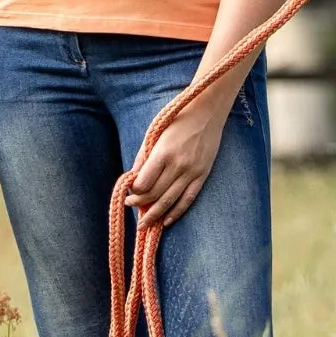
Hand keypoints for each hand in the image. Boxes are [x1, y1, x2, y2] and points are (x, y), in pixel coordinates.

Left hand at [125, 99, 225, 229]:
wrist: (208, 112)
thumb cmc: (178, 120)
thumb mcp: (155, 135)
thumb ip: (143, 157)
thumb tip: (133, 178)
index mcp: (164, 153)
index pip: (143, 183)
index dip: (133, 191)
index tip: (128, 192)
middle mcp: (179, 165)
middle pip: (155, 194)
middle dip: (140, 204)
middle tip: (130, 206)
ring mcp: (193, 171)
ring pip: (170, 201)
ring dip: (154, 215)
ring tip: (143, 224)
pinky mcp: (203, 174)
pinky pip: (189, 198)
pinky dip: (177, 212)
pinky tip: (167, 221)